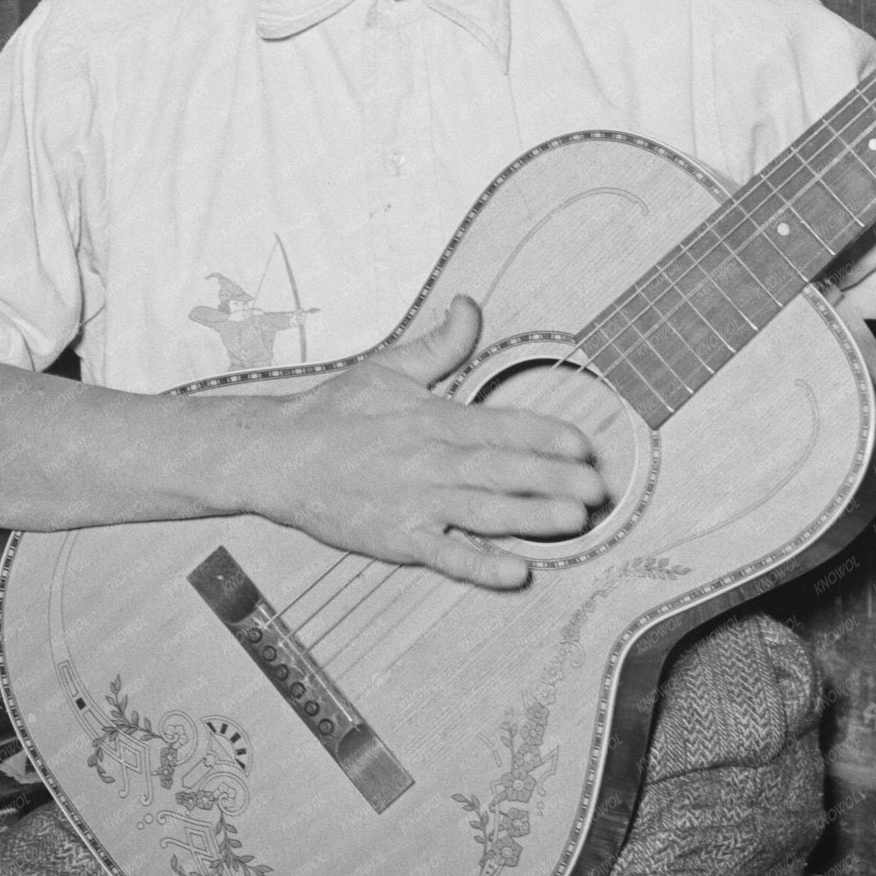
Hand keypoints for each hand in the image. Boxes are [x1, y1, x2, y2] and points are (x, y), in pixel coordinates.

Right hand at [255, 295, 605, 589]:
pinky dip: (479, 564)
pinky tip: (514, 571)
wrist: (276, 456)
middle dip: (554, 478)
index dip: (545, 434)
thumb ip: (440, 343)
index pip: (501, 425)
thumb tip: (470, 304)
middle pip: (502, 469)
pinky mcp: (396, 538)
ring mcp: (414, 502)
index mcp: (433, 417)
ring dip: (531, 517)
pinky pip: (444, 554)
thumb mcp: (389, 367)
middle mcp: (430, 459)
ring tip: (574, 521)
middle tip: (599, 488)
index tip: (582, 443)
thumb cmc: (335, 411)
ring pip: (483, 511)